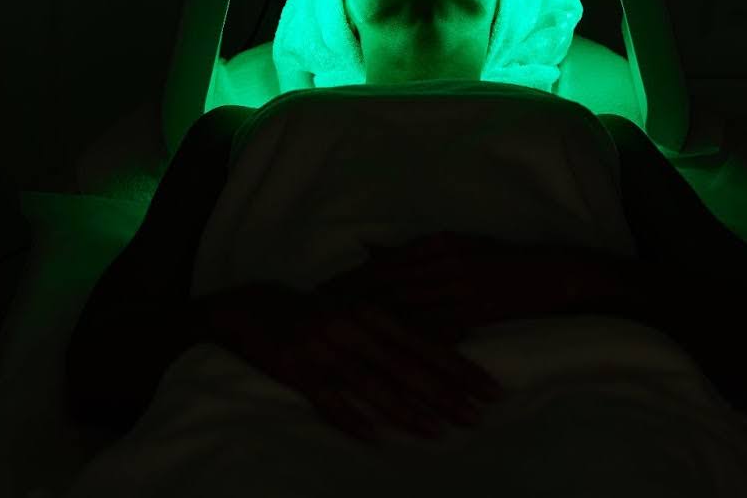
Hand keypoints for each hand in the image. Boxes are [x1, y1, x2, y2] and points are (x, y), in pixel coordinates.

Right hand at [199, 281, 504, 445]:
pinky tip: (374, 438)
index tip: (490, 388)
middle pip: (407, 366)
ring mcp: (325, 350)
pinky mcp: (298, 370)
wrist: (256, 308)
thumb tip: (458, 334)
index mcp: (372, 312)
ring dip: (407, 411)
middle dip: (446, 393)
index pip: (426, 343)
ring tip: (438, 431)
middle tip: (478, 416)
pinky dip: (351, 419)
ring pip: (373, 385)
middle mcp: (353, 328)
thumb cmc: (320, 311)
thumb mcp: (361, 309)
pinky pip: (329, 400)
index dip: (460, 368)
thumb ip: (403, 325)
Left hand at [320, 231, 606, 342]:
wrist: (547, 275)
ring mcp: (460, 287)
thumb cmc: (497, 259)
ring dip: (371, 320)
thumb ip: (409, 249)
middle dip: (350, 299)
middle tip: (316, 313)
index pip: (385, 263)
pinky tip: (384, 352)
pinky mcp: (474, 311)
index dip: (351, 277)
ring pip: (407, 306)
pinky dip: (408, 339)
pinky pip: (436, 328)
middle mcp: (444, 262)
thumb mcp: (453, 244)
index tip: (320, 289)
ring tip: (340, 333)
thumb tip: (367, 247)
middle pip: (388, 283)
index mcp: (437, 243)